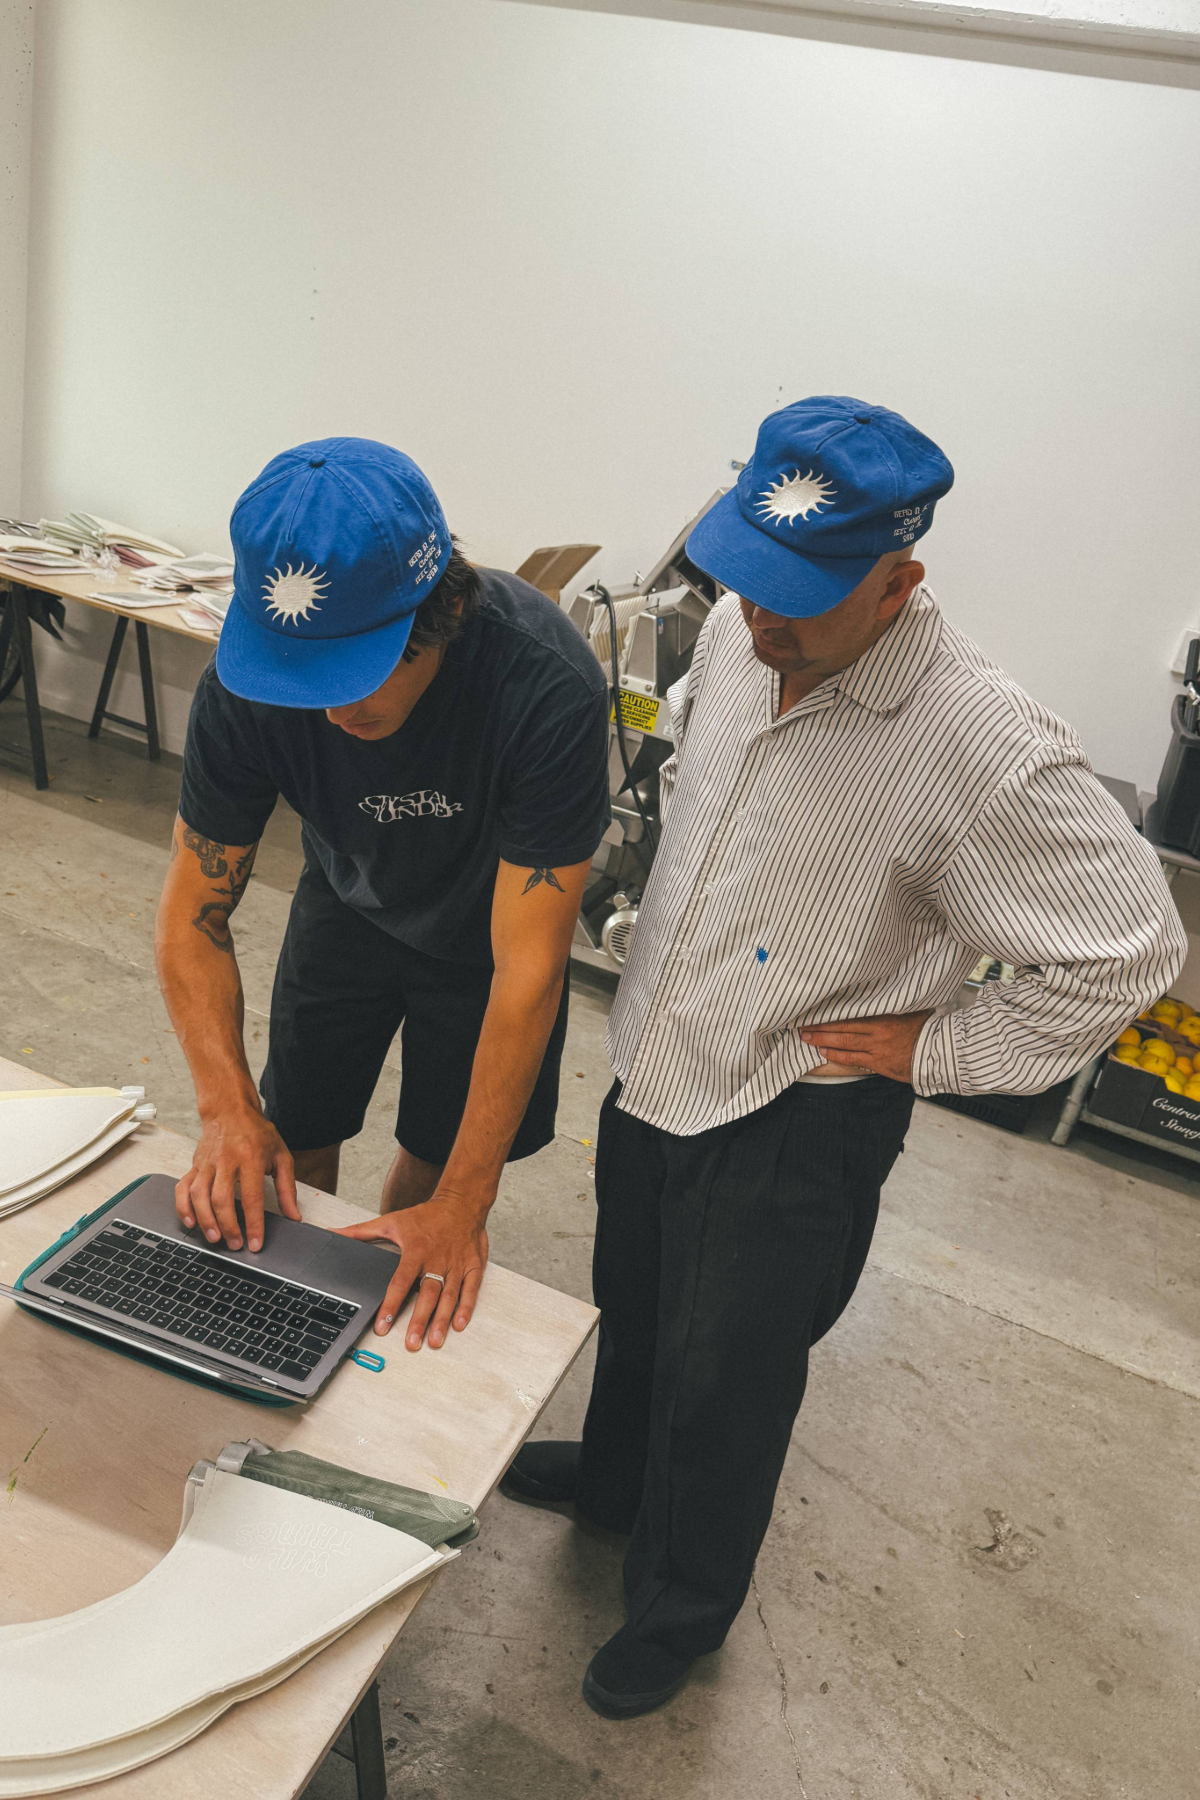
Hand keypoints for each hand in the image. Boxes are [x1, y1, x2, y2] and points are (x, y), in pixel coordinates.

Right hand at [176, 1104, 300, 1250]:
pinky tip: (191, 1222)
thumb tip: (294, 1216)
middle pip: (222, 1199)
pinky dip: (183, 1207)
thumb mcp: (281, 1156)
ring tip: (215, 1238)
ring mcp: (207, 1163)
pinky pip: (183, 1188)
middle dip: (228, 1226)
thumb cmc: (257, 1133)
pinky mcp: (194, 1165)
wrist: (230, 1110)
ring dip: (206, 1220)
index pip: (251, 1197)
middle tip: (235, 1244)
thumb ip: (287, 1188)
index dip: (253, 1223)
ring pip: (200, 1195)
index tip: (255, 1243)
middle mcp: (227, 1160)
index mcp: (251, 1158)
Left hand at [336, 1196, 488, 1350]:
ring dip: (442, 1319)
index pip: (401, 1281)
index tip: (383, 1325)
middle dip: (420, 1320)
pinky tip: (459, 1324)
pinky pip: (471, 1289)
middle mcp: (437, 1259)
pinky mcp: (474, 1265)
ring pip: (449, 1295)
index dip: (391, 1305)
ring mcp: (457, 1263)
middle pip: (427, 1294)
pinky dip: (466, 1307)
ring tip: (434, 1341)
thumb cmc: (425, 1215)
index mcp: (416, 1250)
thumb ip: (360, 1232)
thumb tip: (332, 1234)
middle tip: (411, 1343)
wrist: (461, 1201)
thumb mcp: (391, 1221)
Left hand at [800, 1009, 932, 1082]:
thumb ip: (891, 1002)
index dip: (830, 1014)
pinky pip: (853, 1060)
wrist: (939, 1052)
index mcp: (883, 1016)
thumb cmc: (926, 1027)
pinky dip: (837, 1055)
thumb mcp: (910, 1008)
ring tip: (807, 1038)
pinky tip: (824, 1051)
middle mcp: (877, 1032)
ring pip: (844, 1043)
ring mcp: (877, 1049)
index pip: (850, 1014)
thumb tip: (880, 990)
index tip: (814, 1010)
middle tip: (802, 1026)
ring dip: (823, 1040)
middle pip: (842, 1028)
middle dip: (819, 1027)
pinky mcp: (879, 1064)